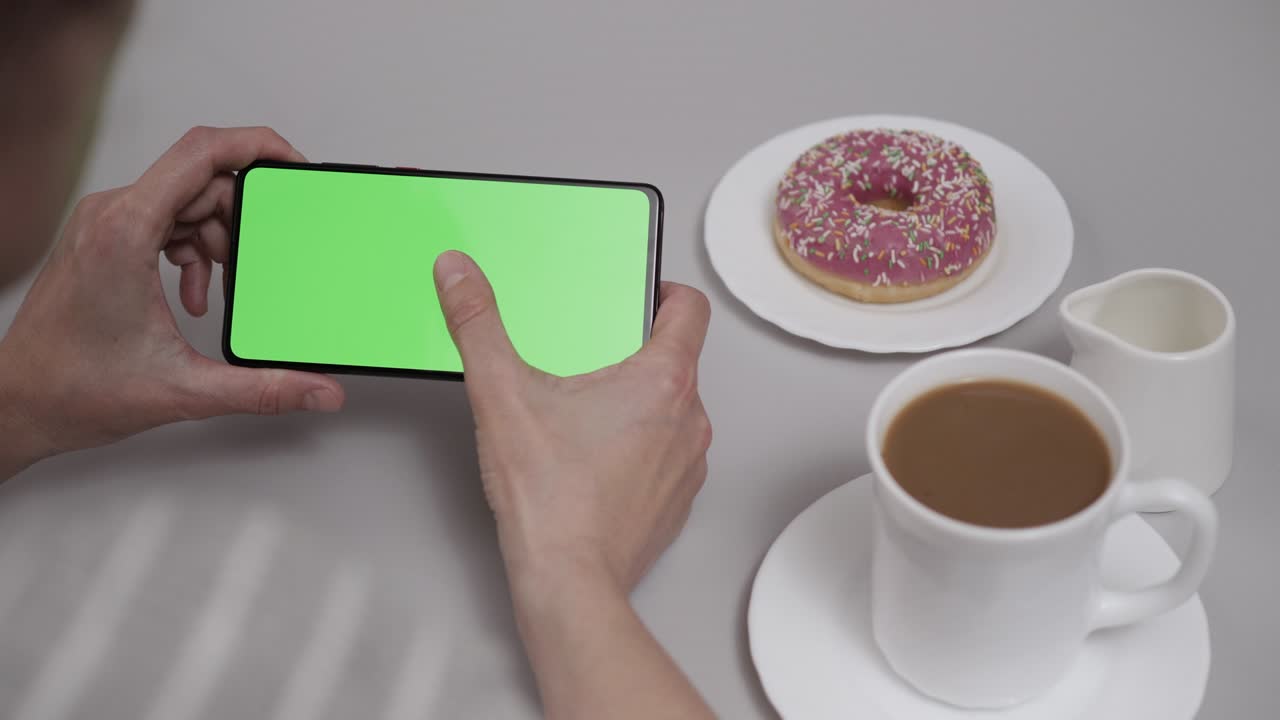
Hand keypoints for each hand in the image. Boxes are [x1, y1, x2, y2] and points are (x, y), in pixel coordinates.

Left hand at [0, 126, 343, 471]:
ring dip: (216, 240)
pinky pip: (163, 220)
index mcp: (125, 231)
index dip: (257, 146)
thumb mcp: (185, 390)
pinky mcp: (101, 239)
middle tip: (256, 265)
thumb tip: (320, 391)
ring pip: (184, 200)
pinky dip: (191, 250)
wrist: (18, 404)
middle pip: (201, 180)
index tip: (293, 164)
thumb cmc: (74, 389)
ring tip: (222, 289)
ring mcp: (102, 224)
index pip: (201, 152)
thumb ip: (264, 390)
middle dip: (241, 220)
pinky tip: (194, 295)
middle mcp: (109, 214)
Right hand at [432, 250, 711, 592]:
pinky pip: (667, 456)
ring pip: (674, 411)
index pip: (691, 310)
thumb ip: (478, 324)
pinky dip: (640, 448)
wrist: (569, 581)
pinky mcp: (677, 501)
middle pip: (678, 361)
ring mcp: (689, 464)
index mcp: (663, 381)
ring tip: (586, 414)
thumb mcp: (501, 394)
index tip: (641, 295)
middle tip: (589, 359)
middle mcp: (690, 420)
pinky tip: (594, 460)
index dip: (667, 292)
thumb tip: (458, 273)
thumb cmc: (549, 497)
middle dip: (635, 353)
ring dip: (639, 404)